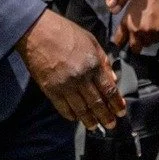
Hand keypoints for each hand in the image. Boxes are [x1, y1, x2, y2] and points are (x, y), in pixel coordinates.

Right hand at [17, 10, 124, 127]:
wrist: (37, 32)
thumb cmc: (65, 32)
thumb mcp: (91, 40)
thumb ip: (103, 60)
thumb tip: (111, 78)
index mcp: (93, 65)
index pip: (109, 89)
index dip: (116, 103)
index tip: (121, 111)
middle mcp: (81, 78)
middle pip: (97, 103)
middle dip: (106, 116)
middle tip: (111, 125)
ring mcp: (65, 86)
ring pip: (81, 109)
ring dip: (90, 120)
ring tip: (95, 127)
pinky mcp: (50, 90)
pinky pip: (63, 108)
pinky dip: (71, 115)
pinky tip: (76, 118)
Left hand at [114, 0, 158, 52]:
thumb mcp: (129, 10)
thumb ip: (126, 25)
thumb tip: (126, 36)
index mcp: (126, 23)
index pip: (119, 41)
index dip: (120, 44)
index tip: (123, 45)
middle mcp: (135, 30)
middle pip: (134, 48)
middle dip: (135, 47)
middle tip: (138, 45)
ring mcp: (147, 32)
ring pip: (146, 44)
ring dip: (147, 41)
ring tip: (149, 34)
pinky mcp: (158, 31)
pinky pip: (156, 40)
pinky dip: (155, 37)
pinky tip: (156, 30)